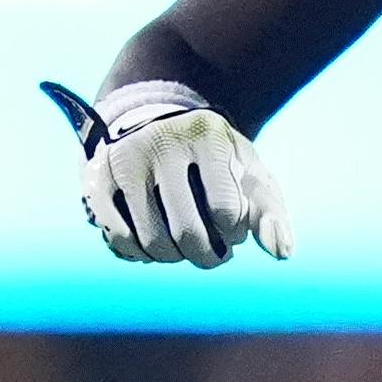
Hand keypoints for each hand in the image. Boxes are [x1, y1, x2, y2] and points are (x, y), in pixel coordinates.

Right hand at [44, 80, 293, 266]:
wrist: (162, 123)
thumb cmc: (216, 160)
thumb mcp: (249, 174)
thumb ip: (271, 213)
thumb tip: (283, 253)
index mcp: (209, 137)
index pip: (227, 212)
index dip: (234, 235)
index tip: (233, 230)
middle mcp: (164, 142)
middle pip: (187, 232)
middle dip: (206, 256)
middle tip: (212, 254)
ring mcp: (126, 159)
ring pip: (151, 241)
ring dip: (172, 258)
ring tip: (184, 248)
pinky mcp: (99, 178)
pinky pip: (118, 239)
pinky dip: (138, 255)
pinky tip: (153, 246)